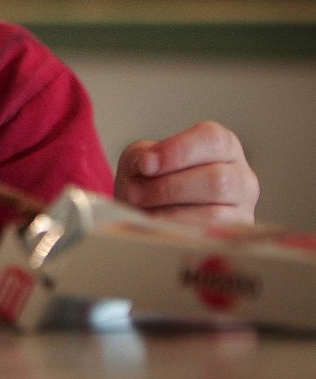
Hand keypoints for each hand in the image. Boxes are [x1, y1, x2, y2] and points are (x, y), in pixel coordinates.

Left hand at [114, 120, 258, 225]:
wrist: (148, 213)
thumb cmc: (151, 180)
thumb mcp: (143, 158)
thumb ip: (143, 155)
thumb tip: (147, 164)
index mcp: (222, 146)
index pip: (213, 139)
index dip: (177, 151)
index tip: (145, 165)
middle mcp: (241, 176)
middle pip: (216, 179)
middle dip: (168, 188)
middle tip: (135, 193)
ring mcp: (243, 210)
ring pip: (214, 213)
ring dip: (170, 212)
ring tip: (141, 210)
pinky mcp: (234, 239)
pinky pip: (208, 238)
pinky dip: (177, 231)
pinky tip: (156, 225)